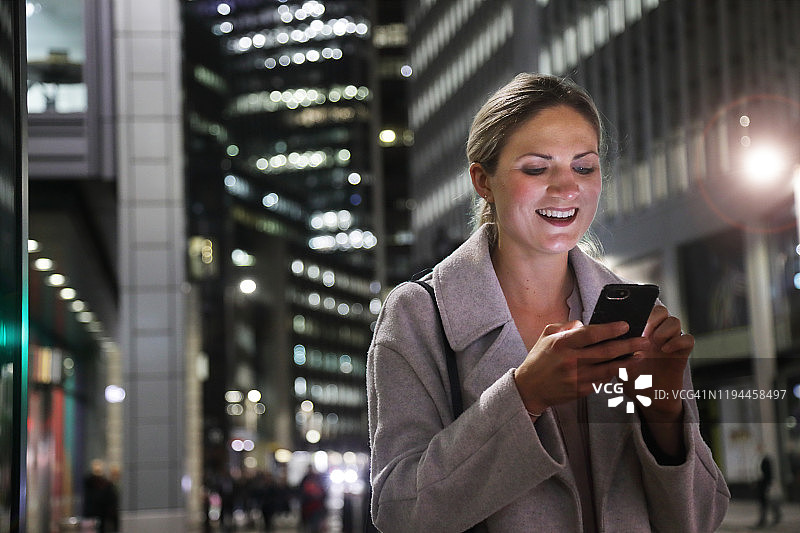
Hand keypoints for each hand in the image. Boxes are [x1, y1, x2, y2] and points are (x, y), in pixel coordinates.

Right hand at [513, 320, 650, 413]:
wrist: (529, 388)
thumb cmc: (539, 359)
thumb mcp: (546, 335)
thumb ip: (567, 326)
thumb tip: (587, 324)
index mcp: (561, 344)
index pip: (591, 334)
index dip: (610, 329)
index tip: (625, 326)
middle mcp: (570, 361)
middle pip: (605, 352)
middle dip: (628, 345)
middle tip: (643, 341)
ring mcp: (576, 378)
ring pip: (608, 369)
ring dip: (626, 362)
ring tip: (639, 355)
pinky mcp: (580, 391)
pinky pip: (602, 381)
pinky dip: (613, 374)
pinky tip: (622, 367)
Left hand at [623, 305, 692, 421]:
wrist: (648, 398)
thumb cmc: (632, 377)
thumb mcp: (618, 360)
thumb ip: (615, 347)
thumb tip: (604, 333)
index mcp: (642, 332)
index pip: (645, 309)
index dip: (641, 309)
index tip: (632, 321)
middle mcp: (657, 334)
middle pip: (662, 311)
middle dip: (653, 317)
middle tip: (645, 331)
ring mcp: (670, 343)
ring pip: (675, 321)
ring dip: (664, 329)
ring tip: (654, 342)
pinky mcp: (682, 354)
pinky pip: (688, 339)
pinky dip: (678, 341)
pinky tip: (666, 349)